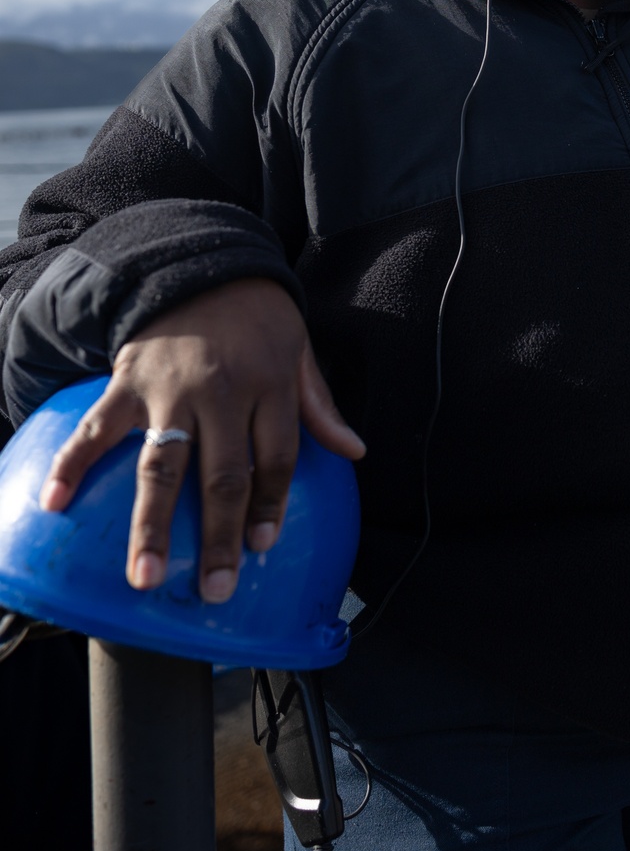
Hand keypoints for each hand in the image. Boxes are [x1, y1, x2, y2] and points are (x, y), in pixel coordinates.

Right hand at [39, 278, 364, 602]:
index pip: (274, 458)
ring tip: (145, 576)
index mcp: (269, 384)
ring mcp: (169, 389)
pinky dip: (72, 464)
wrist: (198, 262)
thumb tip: (355, 453)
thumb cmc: (256, 315)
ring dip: (151, 525)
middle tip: (215, 589)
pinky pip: (97, 429)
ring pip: (162, 466)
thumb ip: (319, 405)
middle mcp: (221, 392)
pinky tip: (54, 504)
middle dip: (219, 537)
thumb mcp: (299, 350)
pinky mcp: (127, 381)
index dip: (269, 506)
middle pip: (222, 476)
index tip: (260, 548)